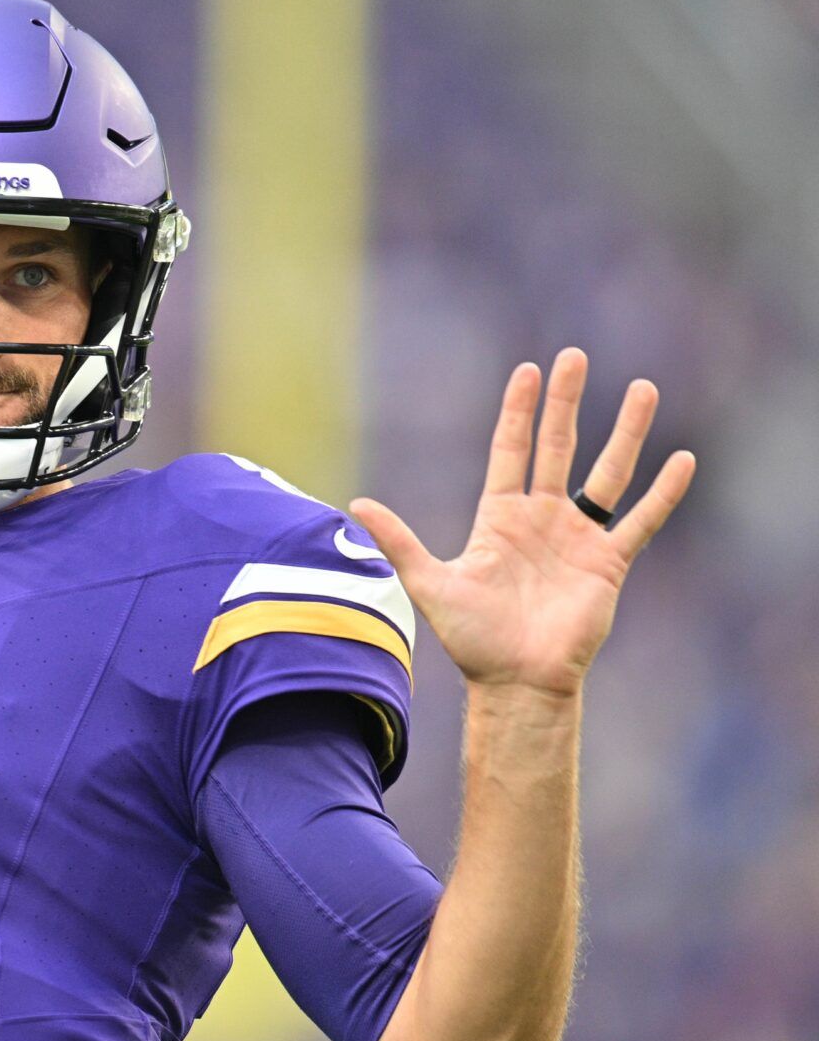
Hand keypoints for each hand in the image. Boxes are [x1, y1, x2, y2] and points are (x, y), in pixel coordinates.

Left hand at [348, 348, 696, 697]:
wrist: (516, 682)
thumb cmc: (472, 639)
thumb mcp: (430, 583)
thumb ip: (399, 542)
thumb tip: (357, 504)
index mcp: (500, 517)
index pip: (511, 450)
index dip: (518, 412)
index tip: (527, 370)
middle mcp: (542, 519)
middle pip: (559, 447)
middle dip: (566, 402)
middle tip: (575, 357)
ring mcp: (578, 538)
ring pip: (608, 473)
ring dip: (626, 433)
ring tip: (644, 389)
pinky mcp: (608, 563)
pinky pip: (641, 521)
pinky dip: (664, 493)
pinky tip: (683, 460)